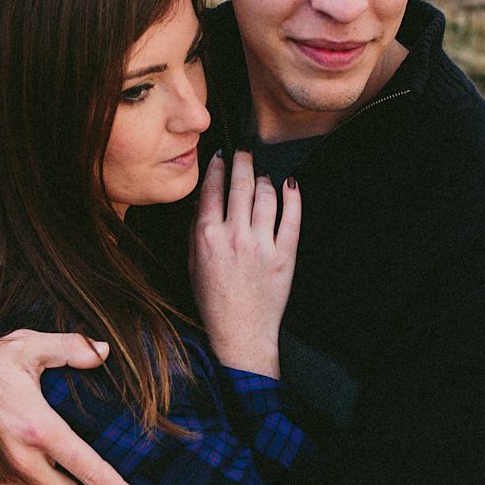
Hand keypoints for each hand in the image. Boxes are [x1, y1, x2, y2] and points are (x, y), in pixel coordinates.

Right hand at [190, 151, 301, 376]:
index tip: (222, 157)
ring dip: (264, 179)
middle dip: (243, 161)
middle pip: (240, 184)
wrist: (240, 333)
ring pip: (265, 196)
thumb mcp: (193, 264)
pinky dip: (292, 197)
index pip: (213, 189)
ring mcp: (261, 245)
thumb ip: (197, 230)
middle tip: (245, 151)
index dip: (218, 168)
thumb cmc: (214, 301)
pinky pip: (290, 218)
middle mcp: (234, 236)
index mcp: (207, 237)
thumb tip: (204, 199)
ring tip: (263, 175)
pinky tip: (290, 185)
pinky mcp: (284, 256)